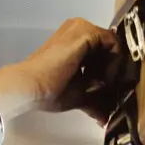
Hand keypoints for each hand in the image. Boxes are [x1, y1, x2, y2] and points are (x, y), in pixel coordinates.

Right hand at [0, 19, 118, 122]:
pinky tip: (103, 79)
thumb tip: (104, 117)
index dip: (110, 71)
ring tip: (104, 86)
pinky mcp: (85, 31)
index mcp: (73, 41)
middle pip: (109, 47)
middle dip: (113, 70)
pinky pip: (112, 43)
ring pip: (113, 44)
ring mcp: (81, 27)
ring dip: (114, 66)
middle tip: (108, 90)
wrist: (31, 86)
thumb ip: (93, 101)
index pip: (103, 52)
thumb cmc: (47, 90)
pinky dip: (113, 62)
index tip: (107, 90)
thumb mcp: (77, 95)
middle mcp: (78, 29)